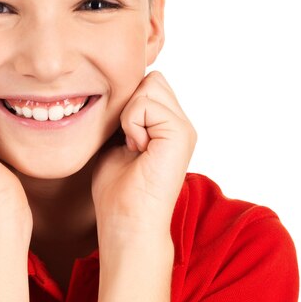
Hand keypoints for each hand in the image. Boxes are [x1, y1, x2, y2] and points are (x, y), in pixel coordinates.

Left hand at [91, 71, 196, 236]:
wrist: (125, 221)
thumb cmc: (116, 187)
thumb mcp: (116, 139)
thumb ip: (125, 113)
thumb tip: (118, 88)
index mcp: (168, 124)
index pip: (147, 82)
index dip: (126, 102)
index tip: (121, 137)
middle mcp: (180, 123)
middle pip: (151, 79)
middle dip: (129, 104)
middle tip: (127, 140)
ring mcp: (184, 127)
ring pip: (149, 86)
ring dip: (129, 114)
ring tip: (132, 145)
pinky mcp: (181, 134)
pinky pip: (146, 104)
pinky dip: (131, 123)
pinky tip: (136, 149)